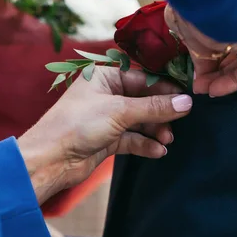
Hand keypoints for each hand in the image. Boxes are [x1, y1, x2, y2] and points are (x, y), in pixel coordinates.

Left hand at [17, 67, 191, 203]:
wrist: (49, 160)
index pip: (143, 78)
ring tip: (167, 140)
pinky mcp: (107, 139)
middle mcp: (107, 94)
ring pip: (140, 120)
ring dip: (155, 130)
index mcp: (105, 77)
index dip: (165, 89)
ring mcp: (107, 117)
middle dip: (161, 113)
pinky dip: (145, 144)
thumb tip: (186, 102)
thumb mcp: (120, 111)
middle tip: (179, 123)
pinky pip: (132, 138)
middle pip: (144, 100)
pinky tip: (158, 151)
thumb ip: (155, 107)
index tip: (187, 99)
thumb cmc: (78, 124)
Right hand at [165, 5, 236, 96]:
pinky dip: (235, 80)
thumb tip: (198, 74)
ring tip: (206, 90)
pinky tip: (216, 89)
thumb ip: (197, 55)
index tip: (193, 74)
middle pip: (232, 50)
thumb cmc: (200, 12)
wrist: (222, 2)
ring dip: (222, 77)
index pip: (221, 38)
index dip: (205, 58)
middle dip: (213, 71)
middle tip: (198, 86)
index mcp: (228, 10)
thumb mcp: (191, 35)